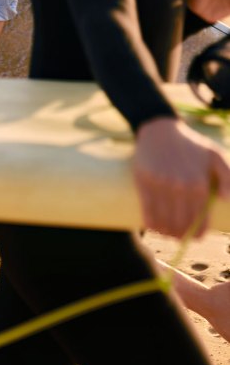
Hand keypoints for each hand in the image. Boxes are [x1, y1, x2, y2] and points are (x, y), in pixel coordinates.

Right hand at [134, 117, 229, 238]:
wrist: (159, 128)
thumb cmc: (189, 144)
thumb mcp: (214, 155)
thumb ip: (228, 176)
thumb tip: (225, 200)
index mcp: (199, 185)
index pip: (199, 222)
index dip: (197, 234)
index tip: (194, 236)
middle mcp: (180, 188)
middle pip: (180, 226)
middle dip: (181, 236)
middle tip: (179, 235)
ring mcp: (160, 186)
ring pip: (164, 223)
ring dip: (166, 233)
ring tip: (167, 231)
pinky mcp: (144, 183)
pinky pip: (148, 213)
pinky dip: (152, 225)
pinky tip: (154, 226)